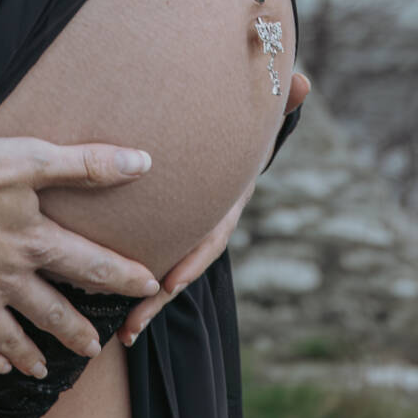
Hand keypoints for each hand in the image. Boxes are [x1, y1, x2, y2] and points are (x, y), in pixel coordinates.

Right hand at [0, 136, 161, 380]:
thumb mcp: (29, 158)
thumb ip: (86, 164)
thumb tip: (144, 161)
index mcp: (34, 242)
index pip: (93, 266)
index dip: (125, 278)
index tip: (149, 287)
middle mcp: (11, 282)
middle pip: (54, 313)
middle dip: (76, 332)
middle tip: (92, 347)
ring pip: (13, 341)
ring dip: (32, 355)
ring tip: (42, 369)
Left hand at [119, 70, 311, 345]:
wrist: (223, 144)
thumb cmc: (236, 128)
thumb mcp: (254, 115)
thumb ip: (275, 99)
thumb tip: (304, 81)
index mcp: (224, 201)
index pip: (212, 233)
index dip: (193, 258)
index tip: (171, 280)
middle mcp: (206, 223)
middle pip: (184, 266)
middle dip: (161, 295)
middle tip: (135, 320)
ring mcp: (186, 233)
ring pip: (167, 274)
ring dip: (146, 305)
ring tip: (121, 335)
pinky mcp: (166, 234)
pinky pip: (152, 264)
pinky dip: (136, 290)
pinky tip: (112, 317)